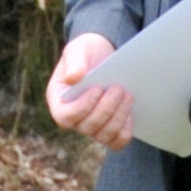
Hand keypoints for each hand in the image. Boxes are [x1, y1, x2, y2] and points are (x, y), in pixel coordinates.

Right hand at [45, 33, 133, 148]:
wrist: (104, 55)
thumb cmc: (87, 52)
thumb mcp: (79, 49)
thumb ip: (75, 61)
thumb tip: (73, 78)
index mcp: (59, 101)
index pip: (65, 116)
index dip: (82, 107)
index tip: (97, 88)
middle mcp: (73, 119)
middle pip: (88, 127)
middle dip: (106, 109)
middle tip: (119, 88)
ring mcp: (91, 127)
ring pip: (104, 136)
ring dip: (118, 118)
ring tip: (128, 95)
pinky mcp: (108, 130)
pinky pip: (116, 142)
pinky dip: (125, 131)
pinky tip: (131, 112)